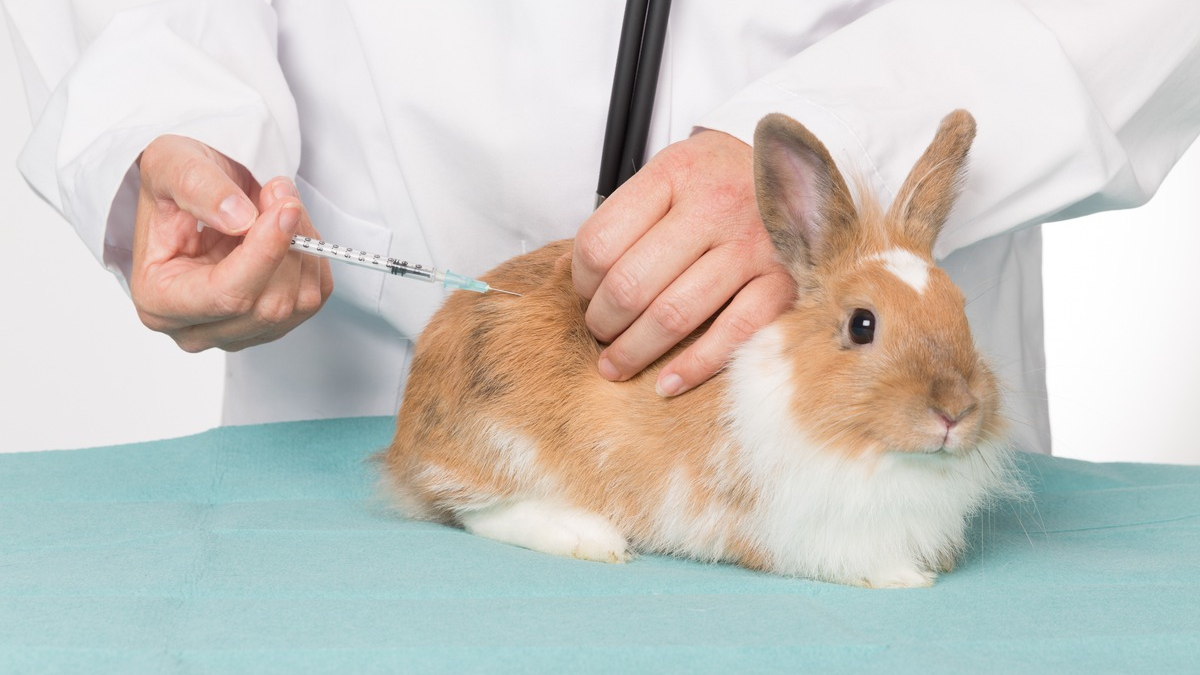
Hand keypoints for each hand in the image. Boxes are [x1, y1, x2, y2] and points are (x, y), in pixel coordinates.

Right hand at [130, 135, 332, 351]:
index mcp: (158, 300)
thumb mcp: (170, 164)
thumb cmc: (175, 185)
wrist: (197, 192)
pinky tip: (289, 230)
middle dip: (288, 244)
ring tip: (280, 205)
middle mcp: (196, 329)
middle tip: (280, 194)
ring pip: (299, 303)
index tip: (286, 208)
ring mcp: (238, 332)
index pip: (226, 296)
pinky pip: (314, 296)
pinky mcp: (273, 324)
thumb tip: (240, 219)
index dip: (265, 253)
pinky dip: (313, 257)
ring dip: (304, 246)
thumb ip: (198, 189)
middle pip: (269, 306)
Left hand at [573, 130, 794, 396]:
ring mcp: (752, 245)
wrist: (807, 175)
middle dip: (603, 322)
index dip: (581, 281)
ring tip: (617, 365)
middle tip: (600, 335)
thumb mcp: (677, 172)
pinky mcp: (783, 281)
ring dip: (635, 351)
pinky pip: (732, 335)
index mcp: (676, 173)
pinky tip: (667, 384)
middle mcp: (715, 205)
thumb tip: (576, 280)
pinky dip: (694, 367)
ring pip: (673, 315)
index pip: (600, 241)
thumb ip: (632, 215)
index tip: (585, 296)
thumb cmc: (727, 182)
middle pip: (630, 283)